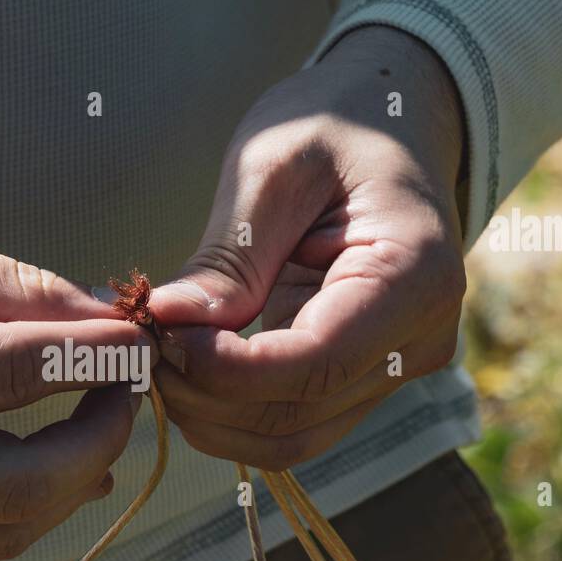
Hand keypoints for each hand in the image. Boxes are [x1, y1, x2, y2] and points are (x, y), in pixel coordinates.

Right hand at [0, 208, 153, 558]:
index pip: (23, 376)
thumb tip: (99, 318)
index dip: (100, 355)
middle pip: (29, 487)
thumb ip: (3, 286)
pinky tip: (50, 463)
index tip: (141, 333)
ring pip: (3, 531)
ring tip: (95, 420)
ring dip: (71, 483)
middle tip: (128, 384)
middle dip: (102, 434)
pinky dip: (20, 506)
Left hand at [148, 26, 467, 470]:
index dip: (225, 370)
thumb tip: (169, 322)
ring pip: (289, 437)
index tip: (160, 338)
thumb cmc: (333, 126)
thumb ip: (229, 257)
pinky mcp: (363, 382)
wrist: (386, 123)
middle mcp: (419, 340)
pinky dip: (229, 411)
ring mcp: (394, 370)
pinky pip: (291, 424)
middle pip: (297, 415)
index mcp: (413, 276)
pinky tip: (188, 367)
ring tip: (159, 353)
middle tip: (142, 344)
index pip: (313, 363)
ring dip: (210, 414)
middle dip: (205, 395)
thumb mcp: (273, 168)